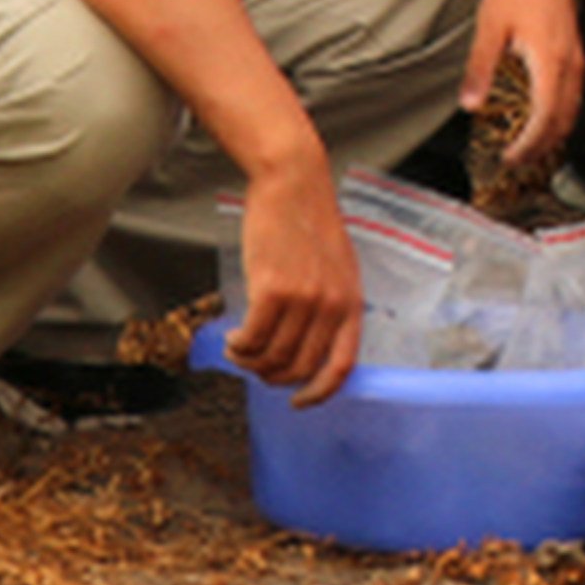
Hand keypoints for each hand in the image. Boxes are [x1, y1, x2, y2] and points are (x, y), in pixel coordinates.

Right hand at [225, 150, 365, 406]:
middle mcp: (331, 306)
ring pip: (271, 357)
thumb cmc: (309, 221)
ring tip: (240, 348)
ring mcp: (304, 300)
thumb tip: (309, 344)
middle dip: (273, 376)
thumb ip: (329, 305)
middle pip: (299, 368)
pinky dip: (238, 346)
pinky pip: (252, 338)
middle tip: (256, 365)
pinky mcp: (273, 289)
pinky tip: (233, 338)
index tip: (299, 402)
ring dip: (249, 361)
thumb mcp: (336, 267)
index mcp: (351, 303)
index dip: (319, 392)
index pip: (342, 366)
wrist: (294, 182)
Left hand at [470, 0, 584, 163]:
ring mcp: (576, 60)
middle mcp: (569, 64)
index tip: (512, 156)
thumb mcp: (490, 28)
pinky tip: (543, 119)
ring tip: (528, 147)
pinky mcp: (575, 56)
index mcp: (549, 60)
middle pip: (562, 121)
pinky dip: (559, 117)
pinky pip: (574, 97)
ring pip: (572, 111)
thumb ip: (481, 68)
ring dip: (552, 134)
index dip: (530, 142)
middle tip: (517, 160)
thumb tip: (470, 104)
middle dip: (541, 147)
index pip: (545, 116)